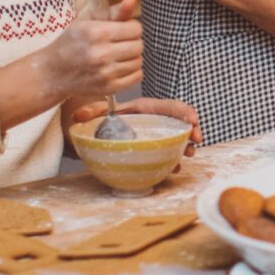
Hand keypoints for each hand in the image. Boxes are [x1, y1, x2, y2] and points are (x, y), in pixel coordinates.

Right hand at [37, 0, 143, 100]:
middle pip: (138, 45)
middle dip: (132, 42)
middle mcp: (101, 54)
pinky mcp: (108, 88)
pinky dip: (132, 71)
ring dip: (132, 57)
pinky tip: (120, 67)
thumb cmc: (71, 42)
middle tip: (120, 42)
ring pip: (139, 61)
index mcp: (96, 33)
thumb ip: (113, 11)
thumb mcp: (87, 21)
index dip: (131, 27)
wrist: (52, 72)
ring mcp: (105, 74)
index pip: (135, 29)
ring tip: (119, 55)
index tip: (122, 29)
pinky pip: (137, 77)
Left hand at [73, 97, 200, 156]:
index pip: (169, 106)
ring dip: (186, 145)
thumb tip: (78, 115)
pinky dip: (174, 160)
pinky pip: (168, 154)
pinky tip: (175, 168)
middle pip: (179, 122)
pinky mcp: (154, 150)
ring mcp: (157, 136)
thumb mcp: (99, 114)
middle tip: (196, 140)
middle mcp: (155, 122)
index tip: (193, 120)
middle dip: (192, 129)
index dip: (183, 111)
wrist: (99, 131)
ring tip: (190, 154)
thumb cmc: (103, 120)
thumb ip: (91, 112)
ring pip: (177, 138)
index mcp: (145, 109)